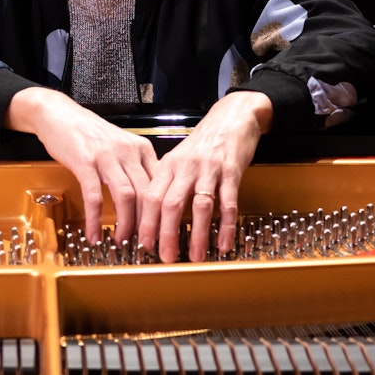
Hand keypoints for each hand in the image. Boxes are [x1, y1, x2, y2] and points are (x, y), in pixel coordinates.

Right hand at [5, 87, 157, 246]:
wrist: (59, 113)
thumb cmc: (89, 133)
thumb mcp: (121, 145)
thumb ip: (136, 166)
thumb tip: (150, 196)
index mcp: (141, 148)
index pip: (161, 184)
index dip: (163, 211)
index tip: (163, 230)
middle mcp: (128, 152)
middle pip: (148, 193)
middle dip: (149, 224)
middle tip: (147, 244)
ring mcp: (107, 157)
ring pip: (126, 196)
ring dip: (126, 224)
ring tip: (123, 242)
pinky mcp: (85, 162)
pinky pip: (94, 196)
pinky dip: (95, 220)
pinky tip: (94, 234)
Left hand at [138, 91, 270, 261]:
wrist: (232, 117)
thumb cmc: (203, 142)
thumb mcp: (179, 158)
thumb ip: (167, 183)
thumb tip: (153, 215)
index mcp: (169, 165)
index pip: (151, 197)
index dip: (146, 222)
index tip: (143, 244)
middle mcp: (186, 167)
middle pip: (171, 204)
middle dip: (166, 234)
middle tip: (166, 257)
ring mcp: (209, 169)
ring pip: (199, 206)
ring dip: (197, 234)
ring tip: (195, 256)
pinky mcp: (232, 171)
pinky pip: (228, 202)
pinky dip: (226, 225)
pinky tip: (223, 243)